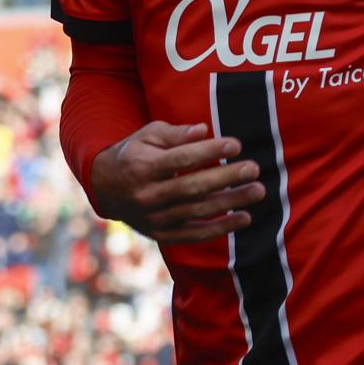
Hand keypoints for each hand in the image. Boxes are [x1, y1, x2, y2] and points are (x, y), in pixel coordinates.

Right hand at [89, 121, 265, 243]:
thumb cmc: (134, 154)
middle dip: (226, 178)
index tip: (236, 144)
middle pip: (191, 187)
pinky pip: (194, 234)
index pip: (180, 159)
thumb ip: (174, 134)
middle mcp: (146, 195)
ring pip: (197, 211)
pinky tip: (244, 217)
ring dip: (230, 202)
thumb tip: (203, 131)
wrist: (106, 188)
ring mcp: (153, 218)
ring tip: (257, 191)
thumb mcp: (147, 136)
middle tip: (254, 169)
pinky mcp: (161, 234)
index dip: (208, 151)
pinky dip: (221, 228)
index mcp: (141, 167)